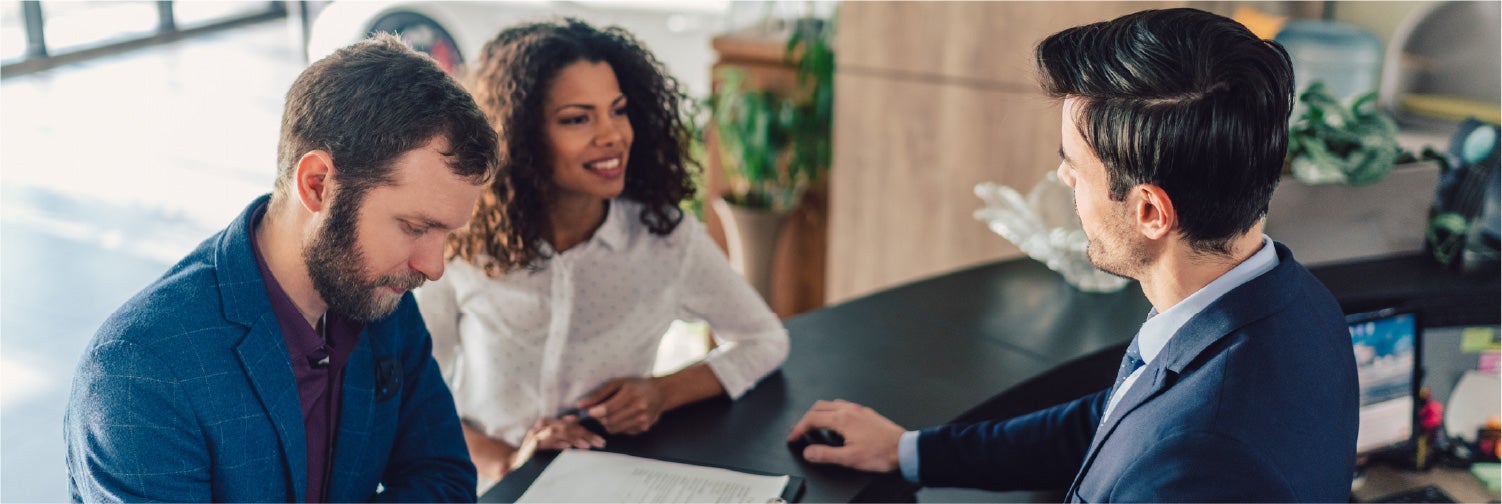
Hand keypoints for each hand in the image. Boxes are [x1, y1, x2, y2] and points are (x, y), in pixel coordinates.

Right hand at [511, 416, 605, 469]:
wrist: (516, 460)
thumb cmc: (536, 449)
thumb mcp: (551, 438)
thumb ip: (563, 429)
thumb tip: (576, 419)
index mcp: (549, 422)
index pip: (572, 423)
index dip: (587, 430)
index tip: (601, 439)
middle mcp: (542, 425)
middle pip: (567, 426)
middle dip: (585, 434)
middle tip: (599, 442)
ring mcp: (536, 434)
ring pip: (559, 432)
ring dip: (574, 438)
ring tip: (587, 445)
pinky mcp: (531, 445)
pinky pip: (546, 441)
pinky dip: (557, 443)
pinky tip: (567, 446)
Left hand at [577, 377, 665, 434]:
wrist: (660, 393)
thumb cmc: (636, 385)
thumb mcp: (617, 383)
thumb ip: (599, 393)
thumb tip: (581, 404)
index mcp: (631, 394)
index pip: (607, 409)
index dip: (595, 412)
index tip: (590, 411)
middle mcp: (638, 408)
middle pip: (609, 421)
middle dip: (600, 419)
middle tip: (599, 412)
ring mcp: (642, 420)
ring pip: (614, 429)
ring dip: (608, 423)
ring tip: (611, 414)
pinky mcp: (643, 428)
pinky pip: (623, 432)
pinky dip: (618, 426)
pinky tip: (623, 417)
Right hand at [786, 399, 904, 472]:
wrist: (904, 449)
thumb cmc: (882, 453)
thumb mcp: (849, 459)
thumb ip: (825, 454)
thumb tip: (809, 452)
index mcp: (842, 419)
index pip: (812, 419)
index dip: (799, 428)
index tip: (793, 437)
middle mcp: (850, 410)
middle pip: (819, 407)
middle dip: (806, 418)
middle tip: (800, 430)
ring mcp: (859, 410)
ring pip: (832, 404)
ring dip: (819, 413)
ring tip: (815, 426)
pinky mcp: (867, 413)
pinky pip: (844, 406)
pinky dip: (833, 413)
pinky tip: (837, 424)